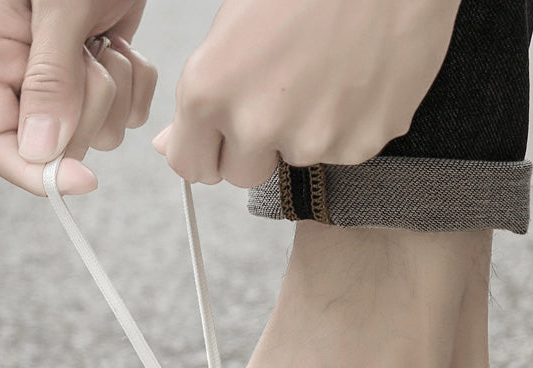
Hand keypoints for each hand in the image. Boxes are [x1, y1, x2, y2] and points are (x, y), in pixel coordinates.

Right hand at [0, 0, 157, 194]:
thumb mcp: (60, 10)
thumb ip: (50, 80)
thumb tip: (40, 153)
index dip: (37, 174)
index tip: (82, 180)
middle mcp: (18, 77)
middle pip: (53, 146)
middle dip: (87, 108)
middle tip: (91, 56)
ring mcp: (58, 82)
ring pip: (95, 134)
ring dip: (116, 91)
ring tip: (105, 38)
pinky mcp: (96, 80)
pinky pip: (125, 114)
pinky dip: (136, 83)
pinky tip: (122, 41)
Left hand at [153, 0, 461, 187]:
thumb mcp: (231, 28)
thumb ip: (201, 99)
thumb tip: (170, 146)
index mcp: (210, 93)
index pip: (192, 167)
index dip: (208, 152)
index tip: (222, 140)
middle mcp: (257, 125)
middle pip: (242, 174)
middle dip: (255, 147)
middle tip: (281, 95)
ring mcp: (313, 141)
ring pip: (296, 160)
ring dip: (305, 132)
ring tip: (326, 71)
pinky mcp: (361, 144)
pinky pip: (343, 151)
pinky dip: (348, 125)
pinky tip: (356, 77)